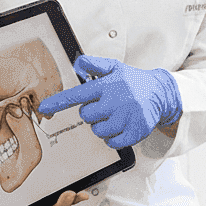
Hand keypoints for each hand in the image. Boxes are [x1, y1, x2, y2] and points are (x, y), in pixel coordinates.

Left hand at [37, 56, 181, 148]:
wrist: (161, 92)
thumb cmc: (133, 81)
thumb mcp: (115, 67)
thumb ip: (94, 65)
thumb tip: (77, 63)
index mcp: (108, 85)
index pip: (78, 94)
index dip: (59, 101)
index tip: (44, 107)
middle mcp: (116, 101)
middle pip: (86, 116)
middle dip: (92, 113)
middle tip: (106, 105)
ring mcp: (126, 118)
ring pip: (98, 131)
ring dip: (102, 126)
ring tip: (115, 116)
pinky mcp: (135, 132)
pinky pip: (112, 142)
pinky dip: (113, 137)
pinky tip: (121, 126)